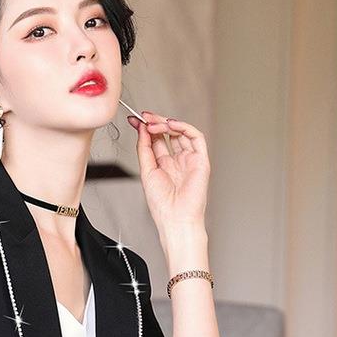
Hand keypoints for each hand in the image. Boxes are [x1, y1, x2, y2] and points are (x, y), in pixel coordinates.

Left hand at [127, 110, 210, 233]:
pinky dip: (184, 127)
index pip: (155, 140)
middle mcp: (177, 161)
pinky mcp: (201, 160)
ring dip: (166, 123)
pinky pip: (196, 137)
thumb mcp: (146, 172)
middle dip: (155, 122)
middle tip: (144, 117)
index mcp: (163, 165)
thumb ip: (144, 149)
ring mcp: (189, 160)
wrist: (176, 219)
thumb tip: (141, 129)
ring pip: (181, 133)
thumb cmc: (162, 205)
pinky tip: (170, 124)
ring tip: (154, 123)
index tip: (134, 119)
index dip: (145, 128)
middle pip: (167, 134)